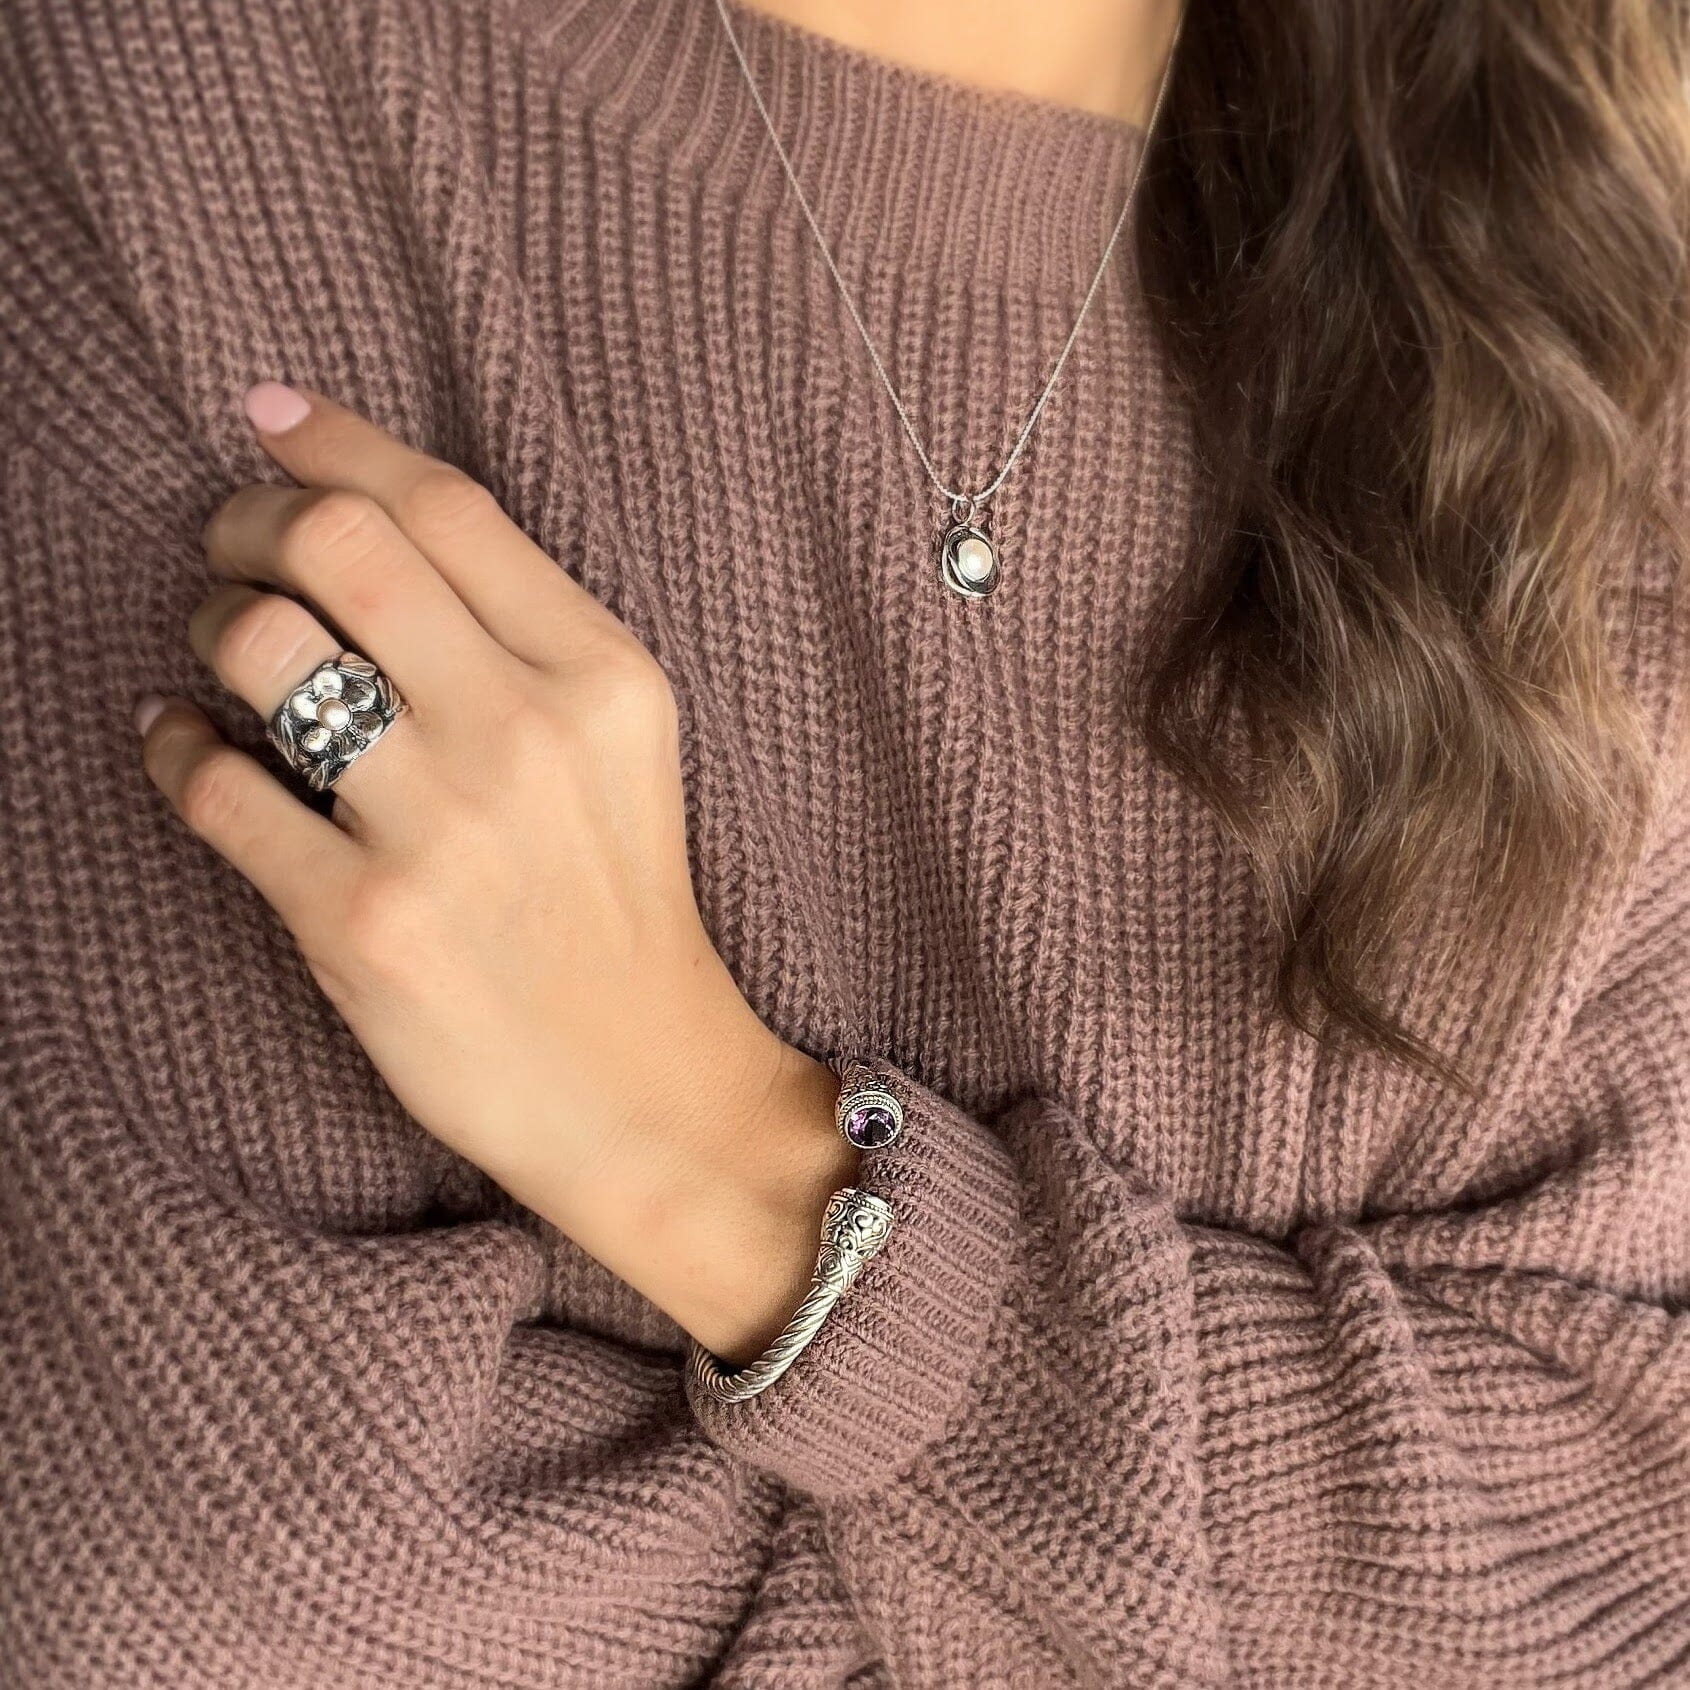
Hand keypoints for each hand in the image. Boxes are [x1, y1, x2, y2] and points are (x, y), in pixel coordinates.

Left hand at [137, 382, 857, 1364]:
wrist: (638, 1081)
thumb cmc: (619, 901)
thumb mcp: (624, 745)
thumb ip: (526, 633)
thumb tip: (365, 516)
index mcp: (602, 675)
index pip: (443, 505)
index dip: (335, 441)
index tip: (270, 420)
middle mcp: (525, 734)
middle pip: (341, 545)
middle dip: (252, 518)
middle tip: (235, 544)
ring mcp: (440, 831)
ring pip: (261, 646)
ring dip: (211, 625)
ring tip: (220, 654)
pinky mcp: (361, 924)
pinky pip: (214, 786)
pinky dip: (172, 746)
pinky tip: (182, 744)